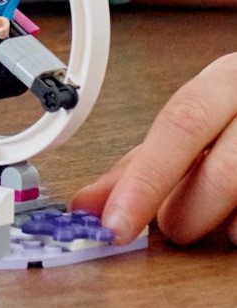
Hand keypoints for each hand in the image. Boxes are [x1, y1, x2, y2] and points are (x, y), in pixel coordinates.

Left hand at [73, 52, 236, 244]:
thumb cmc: (236, 117)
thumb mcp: (192, 128)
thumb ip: (139, 164)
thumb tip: (87, 204)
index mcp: (224, 82)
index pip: (178, 127)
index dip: (144, 181)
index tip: (115, 222)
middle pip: (223, 171)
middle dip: (186, 212)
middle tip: (170, 226)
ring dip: (219, 224)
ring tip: (208, 220)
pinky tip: (235, 221)